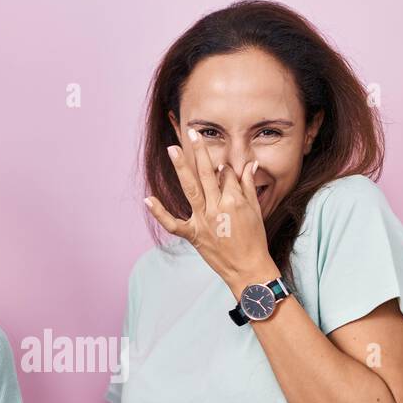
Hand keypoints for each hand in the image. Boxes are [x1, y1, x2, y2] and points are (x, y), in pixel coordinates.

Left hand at [143, 129, 277, 297]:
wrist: (248, 269)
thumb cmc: (254, 239)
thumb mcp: (255, 210)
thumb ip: (248, 185)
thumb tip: (249, 164)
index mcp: (235, 200)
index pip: (226, 174)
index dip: (225, 168)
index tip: (224, 166)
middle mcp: (218, 207)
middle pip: (207, 174)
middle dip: (200, 152)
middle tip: (192, 133)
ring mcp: (204, 221)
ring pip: (191, 189)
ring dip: (182, 168)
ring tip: (174, 149)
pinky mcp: (193, 235)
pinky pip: (173, 224)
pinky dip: (160, 213)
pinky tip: (148, 199)